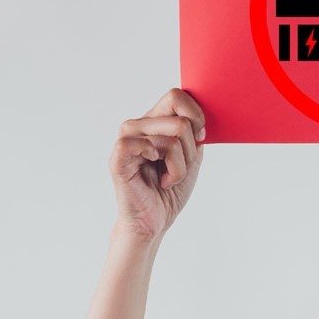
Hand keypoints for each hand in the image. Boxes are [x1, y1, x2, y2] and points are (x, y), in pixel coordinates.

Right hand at [110, 88, 206, 241]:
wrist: (155, 222)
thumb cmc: (170, 190)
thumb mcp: (193, 156)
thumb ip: (195, 131)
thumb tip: (200, 116)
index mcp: (154, 121)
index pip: (177, 95)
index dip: (196, 115)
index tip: (200, 138)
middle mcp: (138, 126)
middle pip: (179, 118)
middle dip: (191, 148)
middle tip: (180, 167)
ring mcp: (127, 141)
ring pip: (171, 137)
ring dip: (180, 165)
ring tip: (169, 178)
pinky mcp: (118, 158)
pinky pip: (145, 146)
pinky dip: (166, 166)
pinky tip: (159, 177)